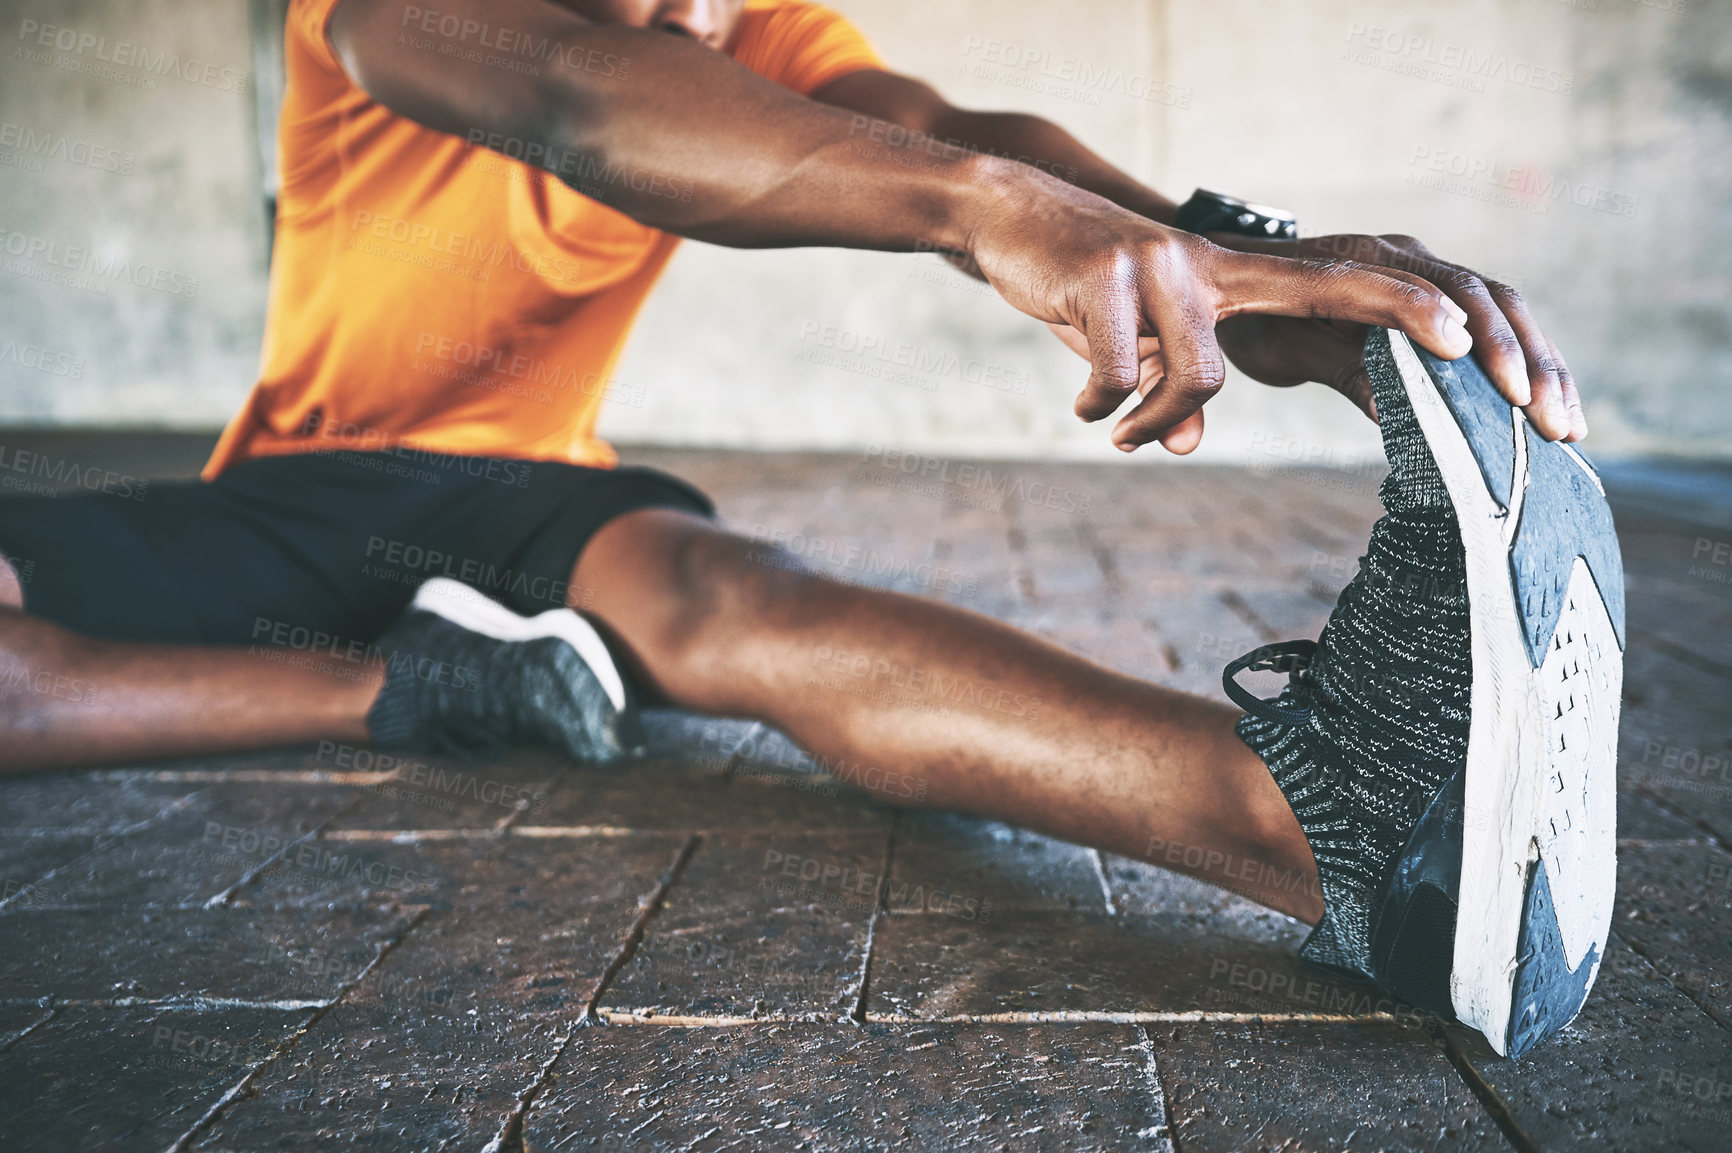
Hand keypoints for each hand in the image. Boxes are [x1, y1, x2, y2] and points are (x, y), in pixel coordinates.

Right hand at [963, 171, 1472, 453]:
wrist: (1007, 215)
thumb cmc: (1080, 285)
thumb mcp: (1133, 344)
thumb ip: (1166, 388)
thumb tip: (1183, 444)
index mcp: (1231, 279)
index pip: (1333, 286)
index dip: (1402, 310)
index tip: (1464, 341)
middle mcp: (1209, 266)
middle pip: (1292, 314)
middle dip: (1381, 323)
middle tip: (1445, 354)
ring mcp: (1162, 266)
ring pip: (1190, 376)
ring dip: (1144, 416)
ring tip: (1115, 429)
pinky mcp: (1108, 276)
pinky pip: (1117, 375)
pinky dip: (1098, 400)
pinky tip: (1082, 403)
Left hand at [1212, 232, 1582, 442]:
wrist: (1235, 278)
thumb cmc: (1252, 317)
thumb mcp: (1285, 350)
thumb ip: (1341, 371)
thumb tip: (1398, 413)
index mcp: (1365, 260)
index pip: (1439, 291)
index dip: (1479, 341)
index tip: (1499, 387)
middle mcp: (1407, 256)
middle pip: (1488, 298)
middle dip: (1527, 362)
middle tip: (1550, 422)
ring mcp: (1428, 270)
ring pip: (1504, 309)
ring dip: (1541, 365)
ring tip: (1566, 424)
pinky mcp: (1438, 294)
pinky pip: (1494, 322)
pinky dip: (1528, 361)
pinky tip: (1551, 406)